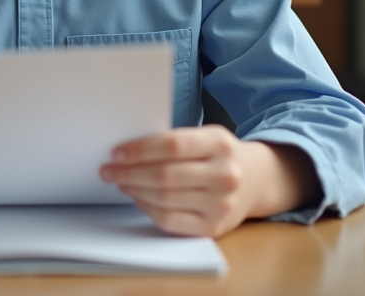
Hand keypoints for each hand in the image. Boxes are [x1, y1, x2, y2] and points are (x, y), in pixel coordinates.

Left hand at [99, 125, 315, 237]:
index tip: (116, 152)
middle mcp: (224, 175)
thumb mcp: (205, 136)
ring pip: (164, 199)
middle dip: (129, 173)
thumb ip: (174, 140)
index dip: (140, 150)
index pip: (172, 145)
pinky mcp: (214, 228)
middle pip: (165, 176)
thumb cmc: (219, 155)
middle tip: (108, 169)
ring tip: (120, 181)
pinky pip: (170, 220)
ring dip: (134, 190)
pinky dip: (147, 208)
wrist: (256, 180)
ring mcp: (221, 205)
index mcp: (219, 144)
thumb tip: (127, 150)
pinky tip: (138, 197)